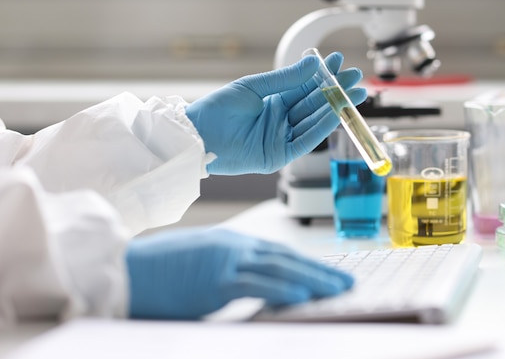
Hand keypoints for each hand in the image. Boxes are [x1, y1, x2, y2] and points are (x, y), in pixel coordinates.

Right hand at [125, 228, 353, 319]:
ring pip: (280, 268)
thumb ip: (228, 272)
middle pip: (286, 257)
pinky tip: (305, 295)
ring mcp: (225, 261)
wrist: (124, 270)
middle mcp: (233, 246)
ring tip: (339, 289)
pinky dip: (284, 288)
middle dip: (320, 270)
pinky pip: (257, 284)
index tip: (327, 273)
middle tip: (346, 282)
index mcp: (230, 243)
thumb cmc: (158, 272)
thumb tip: (253, 286)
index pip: (278, 252)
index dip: (306, 263)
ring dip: (313, 279)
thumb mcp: (199, 265)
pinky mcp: (215, 280)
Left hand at [185, 52, 365, 174]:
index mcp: (273, 102)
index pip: (305, 88)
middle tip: (356, 77)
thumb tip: (311, 63)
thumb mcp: (254, 87)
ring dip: (335, 108)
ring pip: (314, 122)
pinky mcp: (280, 155)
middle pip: (314, 104)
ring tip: (355, 93)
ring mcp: (281, 138)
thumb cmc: (218, 109)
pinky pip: (306, 140)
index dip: (323, 75)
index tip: (339, 62)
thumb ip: (285, 79)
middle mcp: (280, 120)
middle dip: (336, 90)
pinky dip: (322, 127)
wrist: (200, 134)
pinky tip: (336, 112)